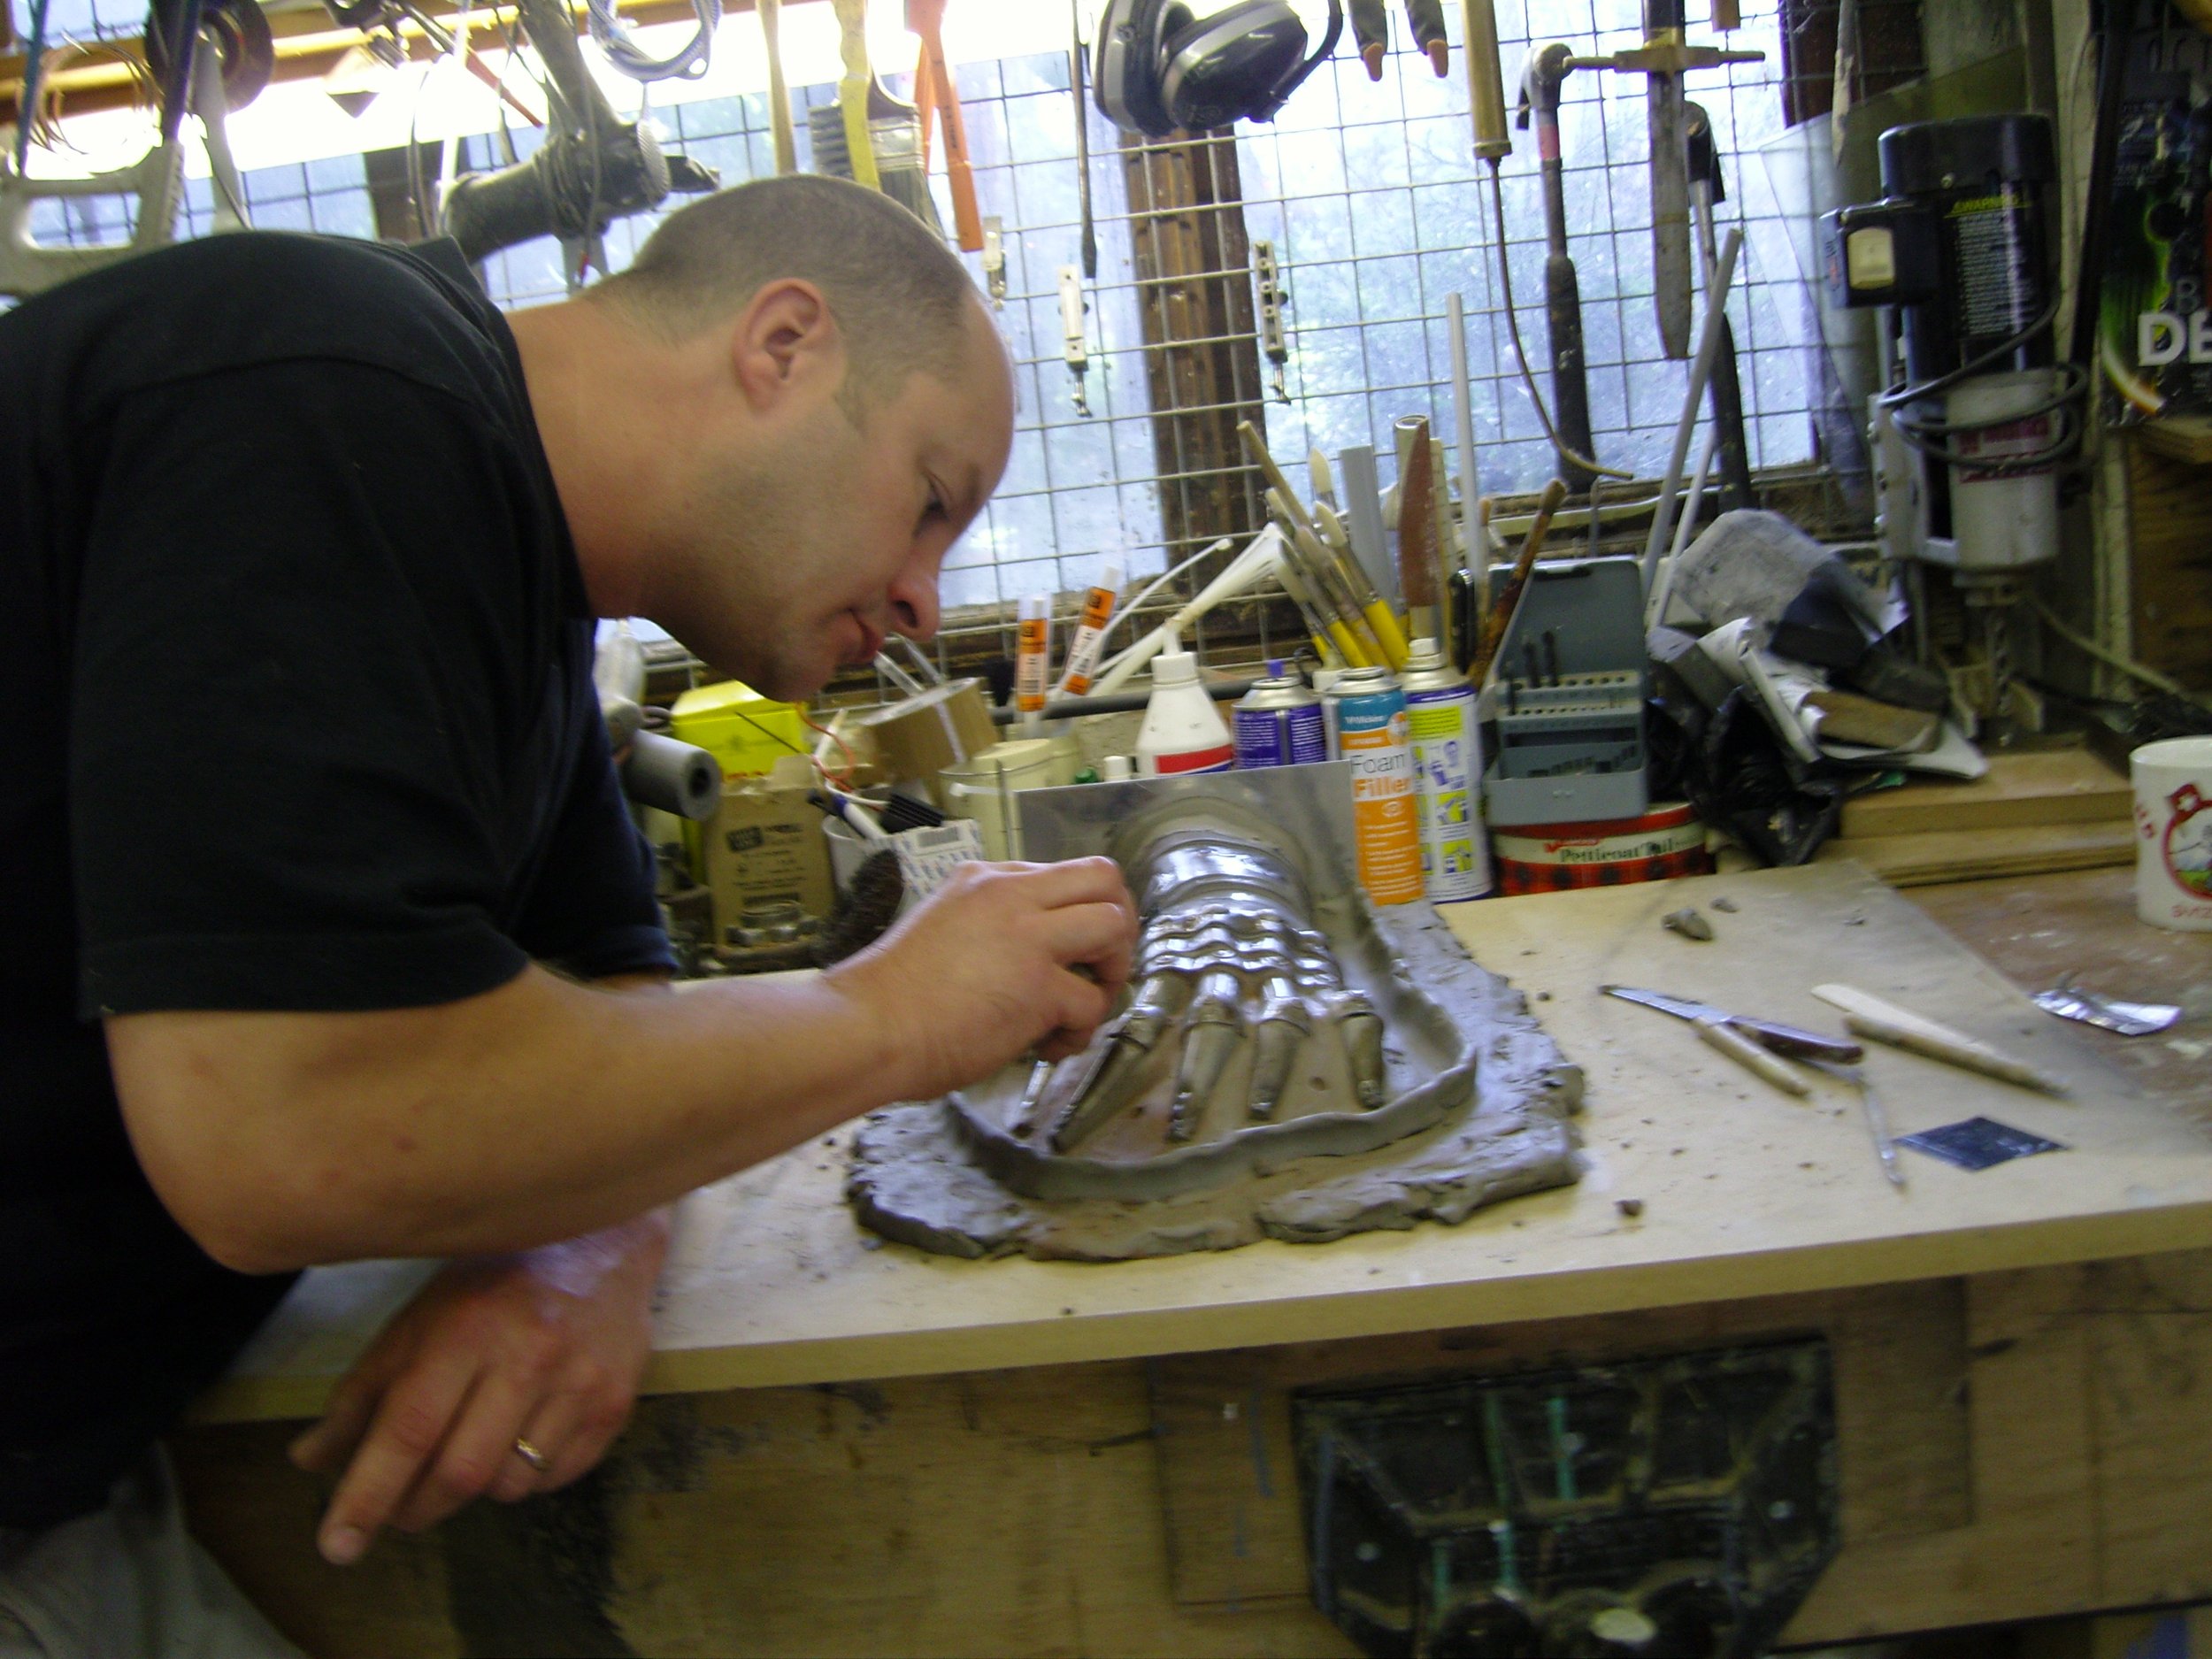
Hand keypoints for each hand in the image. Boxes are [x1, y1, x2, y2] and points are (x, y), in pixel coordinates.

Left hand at [288, 1212, 669, 1564]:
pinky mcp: (616, 1402)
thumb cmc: (494, 1281)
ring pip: (510, 1485)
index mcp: (467, 1328)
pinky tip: (517, 1441)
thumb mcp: (419, 1319)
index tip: (337, 1544)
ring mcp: (581, 1382)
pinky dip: (525, 1479)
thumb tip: (310, 1461)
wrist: (601, 1241)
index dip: (369, 1493)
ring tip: (468, 1453)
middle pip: (462, 1471)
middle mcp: (530, 1355)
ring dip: (474, 1489)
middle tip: (397, 1511)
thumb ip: (365, 1391)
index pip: (410, 1429)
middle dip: (416, 1507)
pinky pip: (556, 1480)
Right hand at [825, 856, 1136, 1099]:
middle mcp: (1012, 896)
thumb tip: (1024, 957)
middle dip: (1118, 923)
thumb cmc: (893, 994)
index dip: (1079, 912)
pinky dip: (1080, 1032)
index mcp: (986, 880)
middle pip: (1103, 879)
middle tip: (1100, 966)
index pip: (1062, 874)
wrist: (869, 1027)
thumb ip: (988, 926)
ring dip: (1112, 971)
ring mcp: (1029, 938)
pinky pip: (1092, 1004)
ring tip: (1082, 1006)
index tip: (1071, 949)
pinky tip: (1048, 1047)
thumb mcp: (943, 925)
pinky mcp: (1038, 987)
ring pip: (1115, 926)